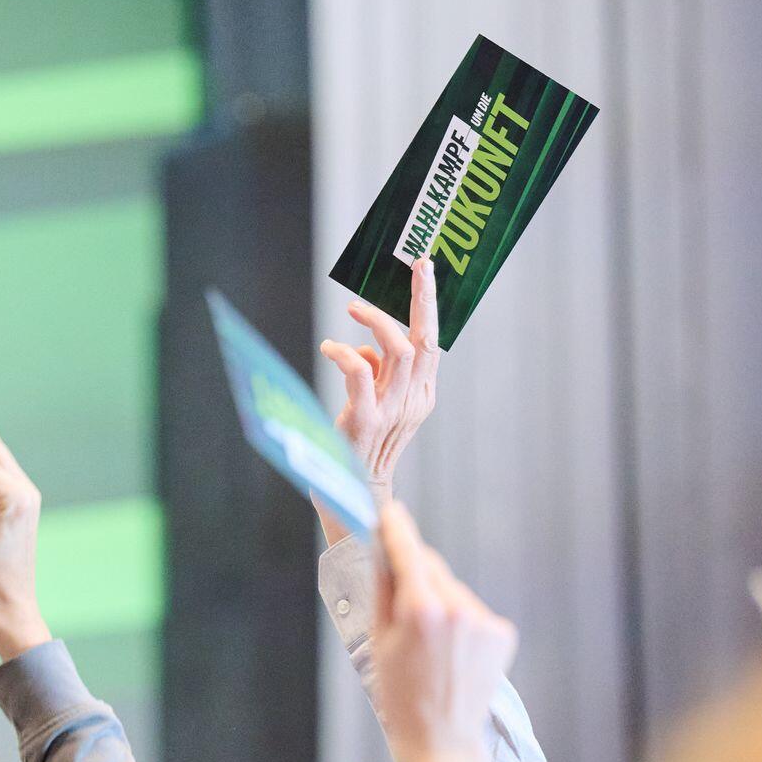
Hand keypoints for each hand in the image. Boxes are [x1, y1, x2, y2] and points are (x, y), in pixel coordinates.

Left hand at [320, 256, 439, 507]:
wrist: (354, 497)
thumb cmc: (360, 449)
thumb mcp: (378, 408)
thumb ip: (377, 376)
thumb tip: (365, 348)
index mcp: (422, 397)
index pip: (431, 343)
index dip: (428, 305)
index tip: (425, 269)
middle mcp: (413, 402)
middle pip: (425, 339)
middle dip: (423, 298)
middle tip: (418, 265)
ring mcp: (391, 412)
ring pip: (399, 350)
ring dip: (377, 320)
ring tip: (353, 307)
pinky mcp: (365, 421)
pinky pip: (360, 372)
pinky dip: (345, 352)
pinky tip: (329, 348)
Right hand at [371, 503, 513, 761]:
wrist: (441, 740)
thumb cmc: (399, 694)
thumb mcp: (380, 640)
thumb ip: (385, 588)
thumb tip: (385, 550)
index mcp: (420, 610)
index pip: (406, 551)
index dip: (396, 528)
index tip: (389, 511)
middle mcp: (457, 609)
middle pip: (431, 567)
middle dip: (414, 572)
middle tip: (396, 594)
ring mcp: (483, 621)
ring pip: (452, 589)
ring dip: (438, 598)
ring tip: (426, 641)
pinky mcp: (501, 633)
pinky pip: (471, 610)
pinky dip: (458, 619)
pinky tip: (449, 650)